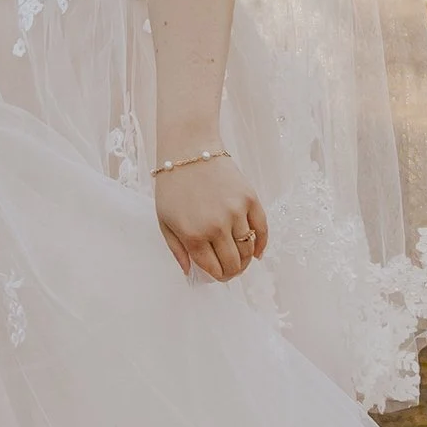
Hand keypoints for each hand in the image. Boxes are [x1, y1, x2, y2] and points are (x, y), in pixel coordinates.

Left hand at [156, 152, 267, 284]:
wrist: (189, 149)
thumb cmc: (172, 185)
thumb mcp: (165, 220)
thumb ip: (177, 250)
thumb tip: (189, 272)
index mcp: (193, 235)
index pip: (213, 269)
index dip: (217, 277)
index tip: (218, 276)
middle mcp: (217, 227)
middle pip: (234, 263)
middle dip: (232, 273)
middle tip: (230, 271)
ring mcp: (236, 212)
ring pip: (248, 249)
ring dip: (246, 260)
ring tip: (241, 261)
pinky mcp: (249, 198)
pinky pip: (262, 229)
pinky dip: (261, 244)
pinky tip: (257, 252)